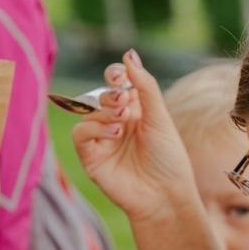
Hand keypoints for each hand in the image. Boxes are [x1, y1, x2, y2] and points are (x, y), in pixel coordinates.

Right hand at [70, 50, 196, 222]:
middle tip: (123, 100)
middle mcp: (116, 122)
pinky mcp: (91, 157)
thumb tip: (128, 54)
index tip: (122, 78)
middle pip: (99, 94)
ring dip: (103, 112)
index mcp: (134, 110)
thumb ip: (145, 86)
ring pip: (88, 112)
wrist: (165, 195)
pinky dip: (93, 129)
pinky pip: (80, 134)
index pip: (116, 83)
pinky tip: (114, 134)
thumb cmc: (168, 158)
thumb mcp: (159, 117)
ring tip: (122, 122)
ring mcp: (102, 139)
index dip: (115, 75)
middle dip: (110, 94)